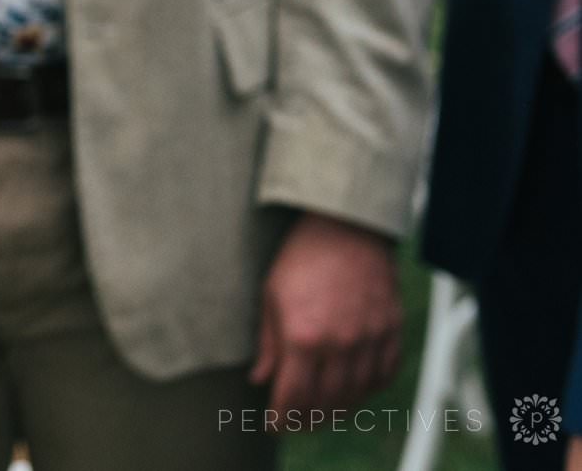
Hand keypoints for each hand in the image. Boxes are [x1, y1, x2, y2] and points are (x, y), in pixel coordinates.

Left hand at [250, 212, 402, 420]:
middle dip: (309, 419)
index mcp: (303, 337)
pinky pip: (386, 375)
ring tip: (323, 411)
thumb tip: (260, 380)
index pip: (293, 395)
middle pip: (326, 402)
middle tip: (297, 422)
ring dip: (339, 409)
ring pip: (358, 394)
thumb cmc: (302, 258)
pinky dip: (370, 389)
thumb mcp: (271, 297)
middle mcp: (340, 344)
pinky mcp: (393, 332)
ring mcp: (371, 340)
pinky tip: (355, 390)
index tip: (275, 424)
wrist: (346, 229)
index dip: (282, 417)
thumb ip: (268, 345)